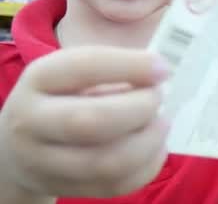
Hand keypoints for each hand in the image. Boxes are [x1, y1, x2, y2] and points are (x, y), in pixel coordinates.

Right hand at [0, 47, 169, 198]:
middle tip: (158, 98)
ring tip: (160, 123)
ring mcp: (43, 162)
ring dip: (149, 141)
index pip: (84, 66)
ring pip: (107, 162)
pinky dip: (147, 166)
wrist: (18, 145)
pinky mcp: (64, 188)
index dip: (131, 66)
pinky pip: (115, 185)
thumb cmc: (63, 97)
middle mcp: (31, 121)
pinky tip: (154, 148)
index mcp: (39, 78)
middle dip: (140, 109)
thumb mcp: (74, 72)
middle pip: (93, 120)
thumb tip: (158, 74)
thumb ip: (113, 68)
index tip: (163, 69)